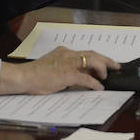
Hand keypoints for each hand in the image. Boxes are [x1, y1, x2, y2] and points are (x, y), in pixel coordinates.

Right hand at [0, 46, 116, 94]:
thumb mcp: (52, 68)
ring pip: (92, 61)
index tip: (105, 62)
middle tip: (116, 66)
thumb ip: (65, 70)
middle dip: (106, 60)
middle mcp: (67, 55)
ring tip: (107, 76)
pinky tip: (99, 87)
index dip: (97, 57)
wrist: (24, 77)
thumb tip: (79, 78)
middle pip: (92, 54)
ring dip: (102, 68)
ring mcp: (68, 64)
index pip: (84, 53)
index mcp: (63, 52)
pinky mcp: (67, 74)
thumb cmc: (35, 75)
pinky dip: (94, 83)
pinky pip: (86, 78)